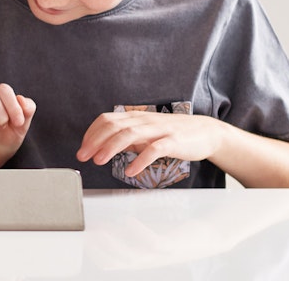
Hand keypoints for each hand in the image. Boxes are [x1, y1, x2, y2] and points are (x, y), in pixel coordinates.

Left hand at [76, 112, 233, 176]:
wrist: (205, 132)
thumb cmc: (172, 133)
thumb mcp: (145, 133)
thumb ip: (125, 138)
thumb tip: (103, 147)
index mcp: (135, 117)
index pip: (106, 120)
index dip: (91, 133)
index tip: (82, 149)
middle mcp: (144, 120)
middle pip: (114, 126)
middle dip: (95, 141)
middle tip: (83, 156)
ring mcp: (158, 130)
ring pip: (130, 134)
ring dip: (111, 147)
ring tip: (99, 161)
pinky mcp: (172, 141)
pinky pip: (154, 149)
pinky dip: (140, 160)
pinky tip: (130, 171)